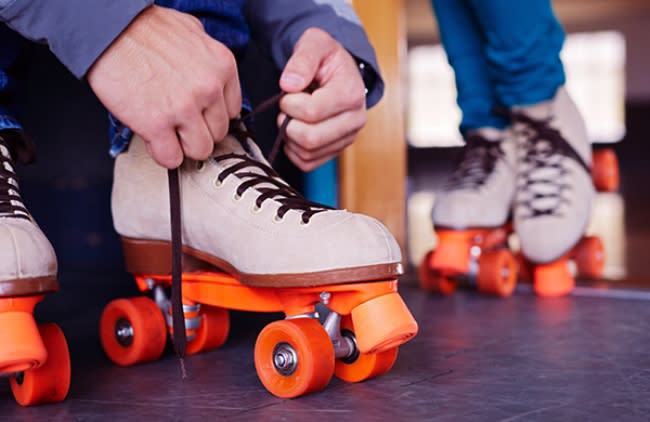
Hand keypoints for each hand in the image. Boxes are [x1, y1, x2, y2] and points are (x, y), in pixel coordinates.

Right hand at [87, 5, 241, 167]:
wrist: (108, 30)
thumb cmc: (145, 29)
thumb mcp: (192, 32)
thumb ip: (208, 59)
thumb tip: (213, 77)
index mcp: (222, 67)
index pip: (232, 111)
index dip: (212, 115)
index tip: (199, 114)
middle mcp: (209, 88)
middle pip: (218, 133)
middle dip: (198, 131)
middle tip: (179, 122)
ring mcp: (184, 108)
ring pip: (200, 150)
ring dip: (182, 145)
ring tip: (167, 131)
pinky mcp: (157, 124)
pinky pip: (171, 158)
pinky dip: (162, 154)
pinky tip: (154, 139)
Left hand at [278, 28, 366, 171]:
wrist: (337, 71)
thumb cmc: (325, 57)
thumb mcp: (314, 43)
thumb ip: (302, 59)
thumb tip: (289, 85)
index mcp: (351, 93)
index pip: (312, 112)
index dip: (289, 103)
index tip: (288, 91)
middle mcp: (355, 120)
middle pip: (310, 138)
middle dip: (288, 123)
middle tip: (286, 108)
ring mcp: (347, 138)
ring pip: (308, 153)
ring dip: (289, 136)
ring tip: (292, 116)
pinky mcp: (337, 150)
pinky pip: (308, 163)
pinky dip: (293, 151)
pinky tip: (295, 130)